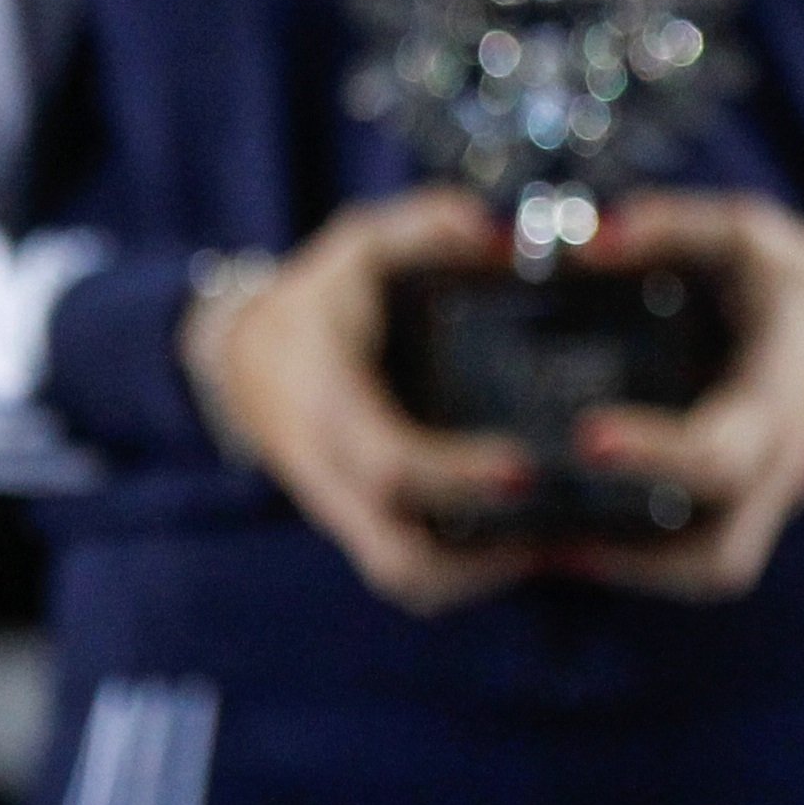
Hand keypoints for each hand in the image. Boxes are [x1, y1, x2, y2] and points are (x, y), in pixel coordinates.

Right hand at [180, 188, 544, 615]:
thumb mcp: (361, 245)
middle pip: (396, 558)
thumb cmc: (323, 298)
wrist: (247, 358)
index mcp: (332, 402)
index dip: (454, 475)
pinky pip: (409, 569)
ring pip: (405, 578)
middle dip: (476, 562)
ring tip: (555, 544)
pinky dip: (464, 572)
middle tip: (555, 528)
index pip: (387, 463)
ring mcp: (344, 506)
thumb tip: (486, 229)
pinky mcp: (361, 521)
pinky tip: (527, 543)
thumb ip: (422, 226)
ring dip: (478, 577)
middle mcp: (333, 471)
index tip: (524, 468)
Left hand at [560, 193, 803, 601]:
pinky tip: (568, 541)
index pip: (724, 453)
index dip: (658, 453)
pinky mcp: (748, 505)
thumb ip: (675, 228)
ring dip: (630, 570)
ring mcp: (768, 495)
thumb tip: (589, 242)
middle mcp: (779, 465)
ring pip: (711, 569)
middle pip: (721, 553)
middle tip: (545, 531)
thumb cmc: (798, 281)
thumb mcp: (751, 235)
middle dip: (634, 554)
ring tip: (544, 547)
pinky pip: (702, 560)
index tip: (588, 438)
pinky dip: (640, 562)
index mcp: (780, 400)